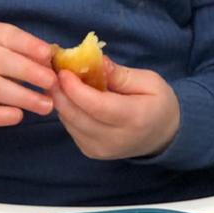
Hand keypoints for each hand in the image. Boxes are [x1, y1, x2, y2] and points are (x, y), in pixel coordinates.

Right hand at [0, 22, 56, 126]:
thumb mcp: (11, 50)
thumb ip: (31, 54)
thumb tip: (55, 62)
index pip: (8, 36)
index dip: (29, 45)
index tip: (48, 55)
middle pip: (0, 61)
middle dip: (29, 72)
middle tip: (52, 82)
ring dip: (22, 97)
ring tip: (46, 105)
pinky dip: (1, 115)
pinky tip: (19, 116)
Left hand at [50, 57, 179, 160]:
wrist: (162, 136)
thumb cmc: (158, 104)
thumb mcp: (149, 81)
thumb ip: (120, 74)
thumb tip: (94, 60)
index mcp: (134, 119)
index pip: (97, 106)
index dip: (75, 89)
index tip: (63, 70)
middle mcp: (114, 139)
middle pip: (77, 116)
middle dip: (60, 92)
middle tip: (51, 70)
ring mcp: (100, 149)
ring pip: (69, 122)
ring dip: (60, 100)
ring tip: (57, 79)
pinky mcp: (90, 152)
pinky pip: (70, 128)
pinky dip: (66, 110)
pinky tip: (68, 95)